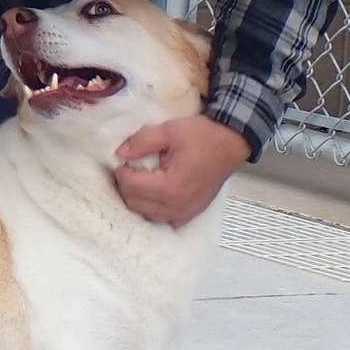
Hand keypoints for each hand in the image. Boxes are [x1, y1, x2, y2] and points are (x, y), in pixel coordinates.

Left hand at [115, 116, 249, 226]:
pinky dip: (153, 210)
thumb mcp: (169, 130)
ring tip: (140, 180)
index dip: (121, 172)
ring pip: (146, 214)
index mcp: (170, 186)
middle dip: (126, 186)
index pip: (130, 186)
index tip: (123, 161)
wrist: (231, 143)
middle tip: (130, 169)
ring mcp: (184, 213)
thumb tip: (119, 155)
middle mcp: (176, 205)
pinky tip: (154, 195)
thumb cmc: (203, 136)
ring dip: (137, 199)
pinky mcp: (191, 214)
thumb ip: (141, 142)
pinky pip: (163, 220)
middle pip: (134, 203)